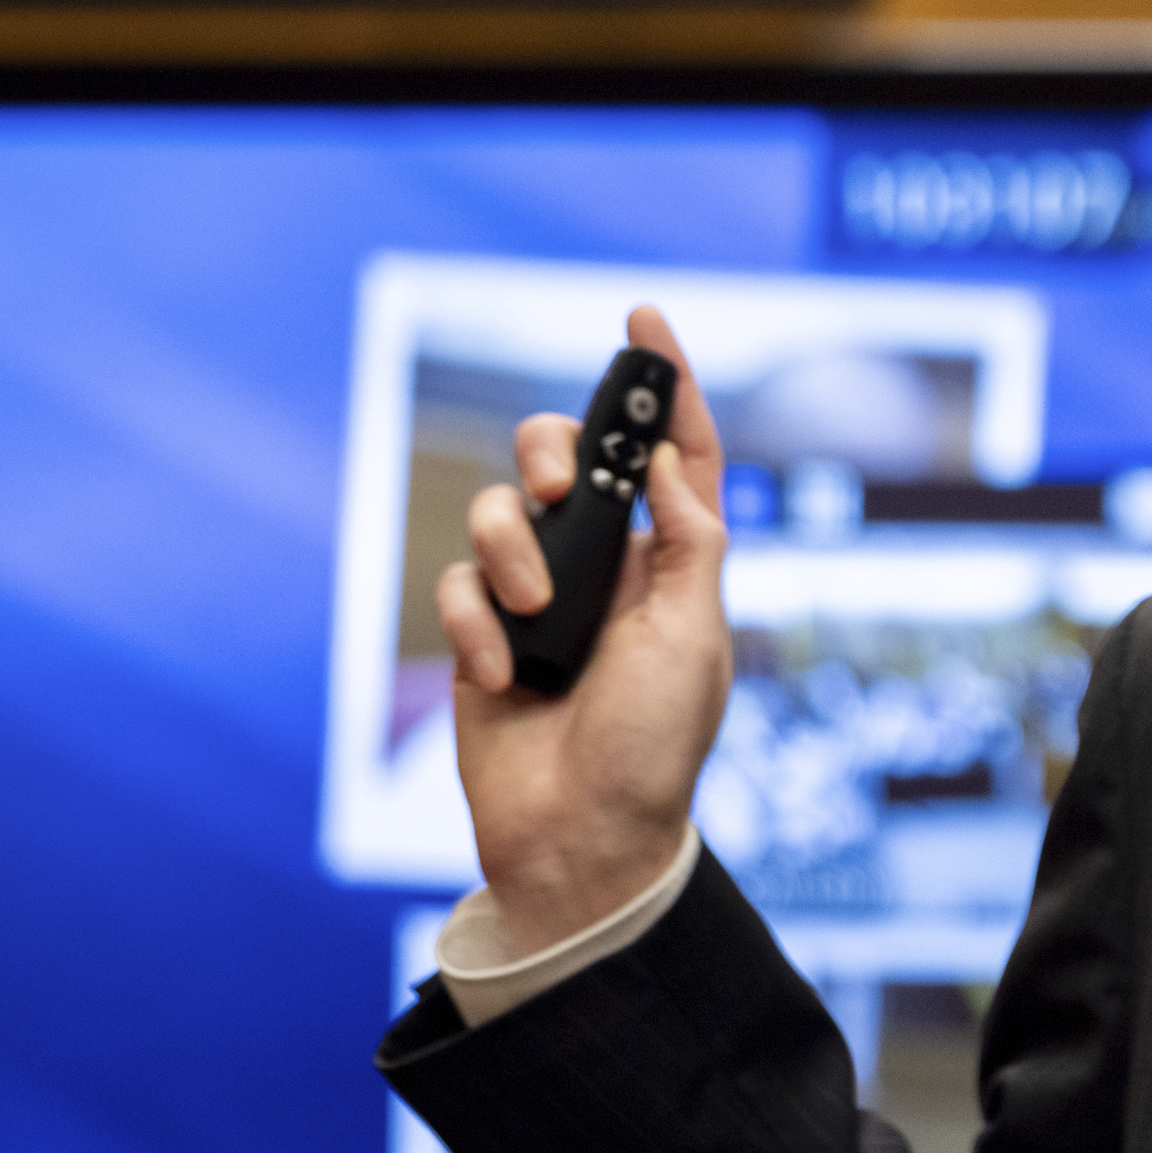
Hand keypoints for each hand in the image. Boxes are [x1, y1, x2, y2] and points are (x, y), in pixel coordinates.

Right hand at [434, 305, 734, 956]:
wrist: (579, 837)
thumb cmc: (651, 746)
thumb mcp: (694, 637)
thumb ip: (689, 542)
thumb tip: (664, 462)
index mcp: (676, 563)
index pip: (674, 457)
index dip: (665, 386)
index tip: (645, 315)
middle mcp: (609, 568)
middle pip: (567, 459)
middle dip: (554, 447)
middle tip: (560, 482)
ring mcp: (541, 599)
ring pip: (500, 510)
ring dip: (512, 550)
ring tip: (536, 615)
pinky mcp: (482, 636)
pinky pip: (457, 586)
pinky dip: (473, 623)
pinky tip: (505, 675)